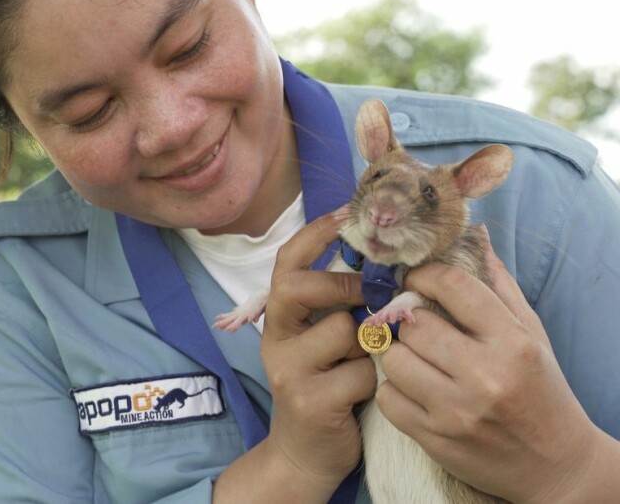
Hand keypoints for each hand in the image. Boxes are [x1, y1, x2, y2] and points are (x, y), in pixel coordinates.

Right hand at [261, 208, 372, 492]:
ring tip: (368, 363)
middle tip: (370, 295)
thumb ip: (342, 307)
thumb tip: (388, 262)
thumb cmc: (330, 386)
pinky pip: (359, 373)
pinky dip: (374, 380)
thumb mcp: (327, 341)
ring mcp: (288, 370)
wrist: (307, 452)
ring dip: (369, 344)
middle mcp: (276, 339)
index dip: (315, 234)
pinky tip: (366, 394)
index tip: (347, 211)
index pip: (286, 263)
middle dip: (342, 285)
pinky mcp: (309, 400)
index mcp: (281, 318)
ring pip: (342, 331)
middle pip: (298, 287)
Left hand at [376, 227, 609, 502]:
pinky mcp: (434, 439)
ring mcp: (456, 411)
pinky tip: (412, 388)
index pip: (453, 285)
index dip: (425, 274)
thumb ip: (498, 286)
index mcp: (512, 342)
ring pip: (393, 359)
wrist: (554, 466)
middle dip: (409, 319)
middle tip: (414, 322)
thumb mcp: (530, 334)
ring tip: (414, 356)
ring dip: (397, 354)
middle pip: (414, 324)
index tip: (416, 278)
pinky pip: (387, 398)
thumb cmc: (540, 390)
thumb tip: (471, 236)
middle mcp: (485, 376)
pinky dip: (393, 389)